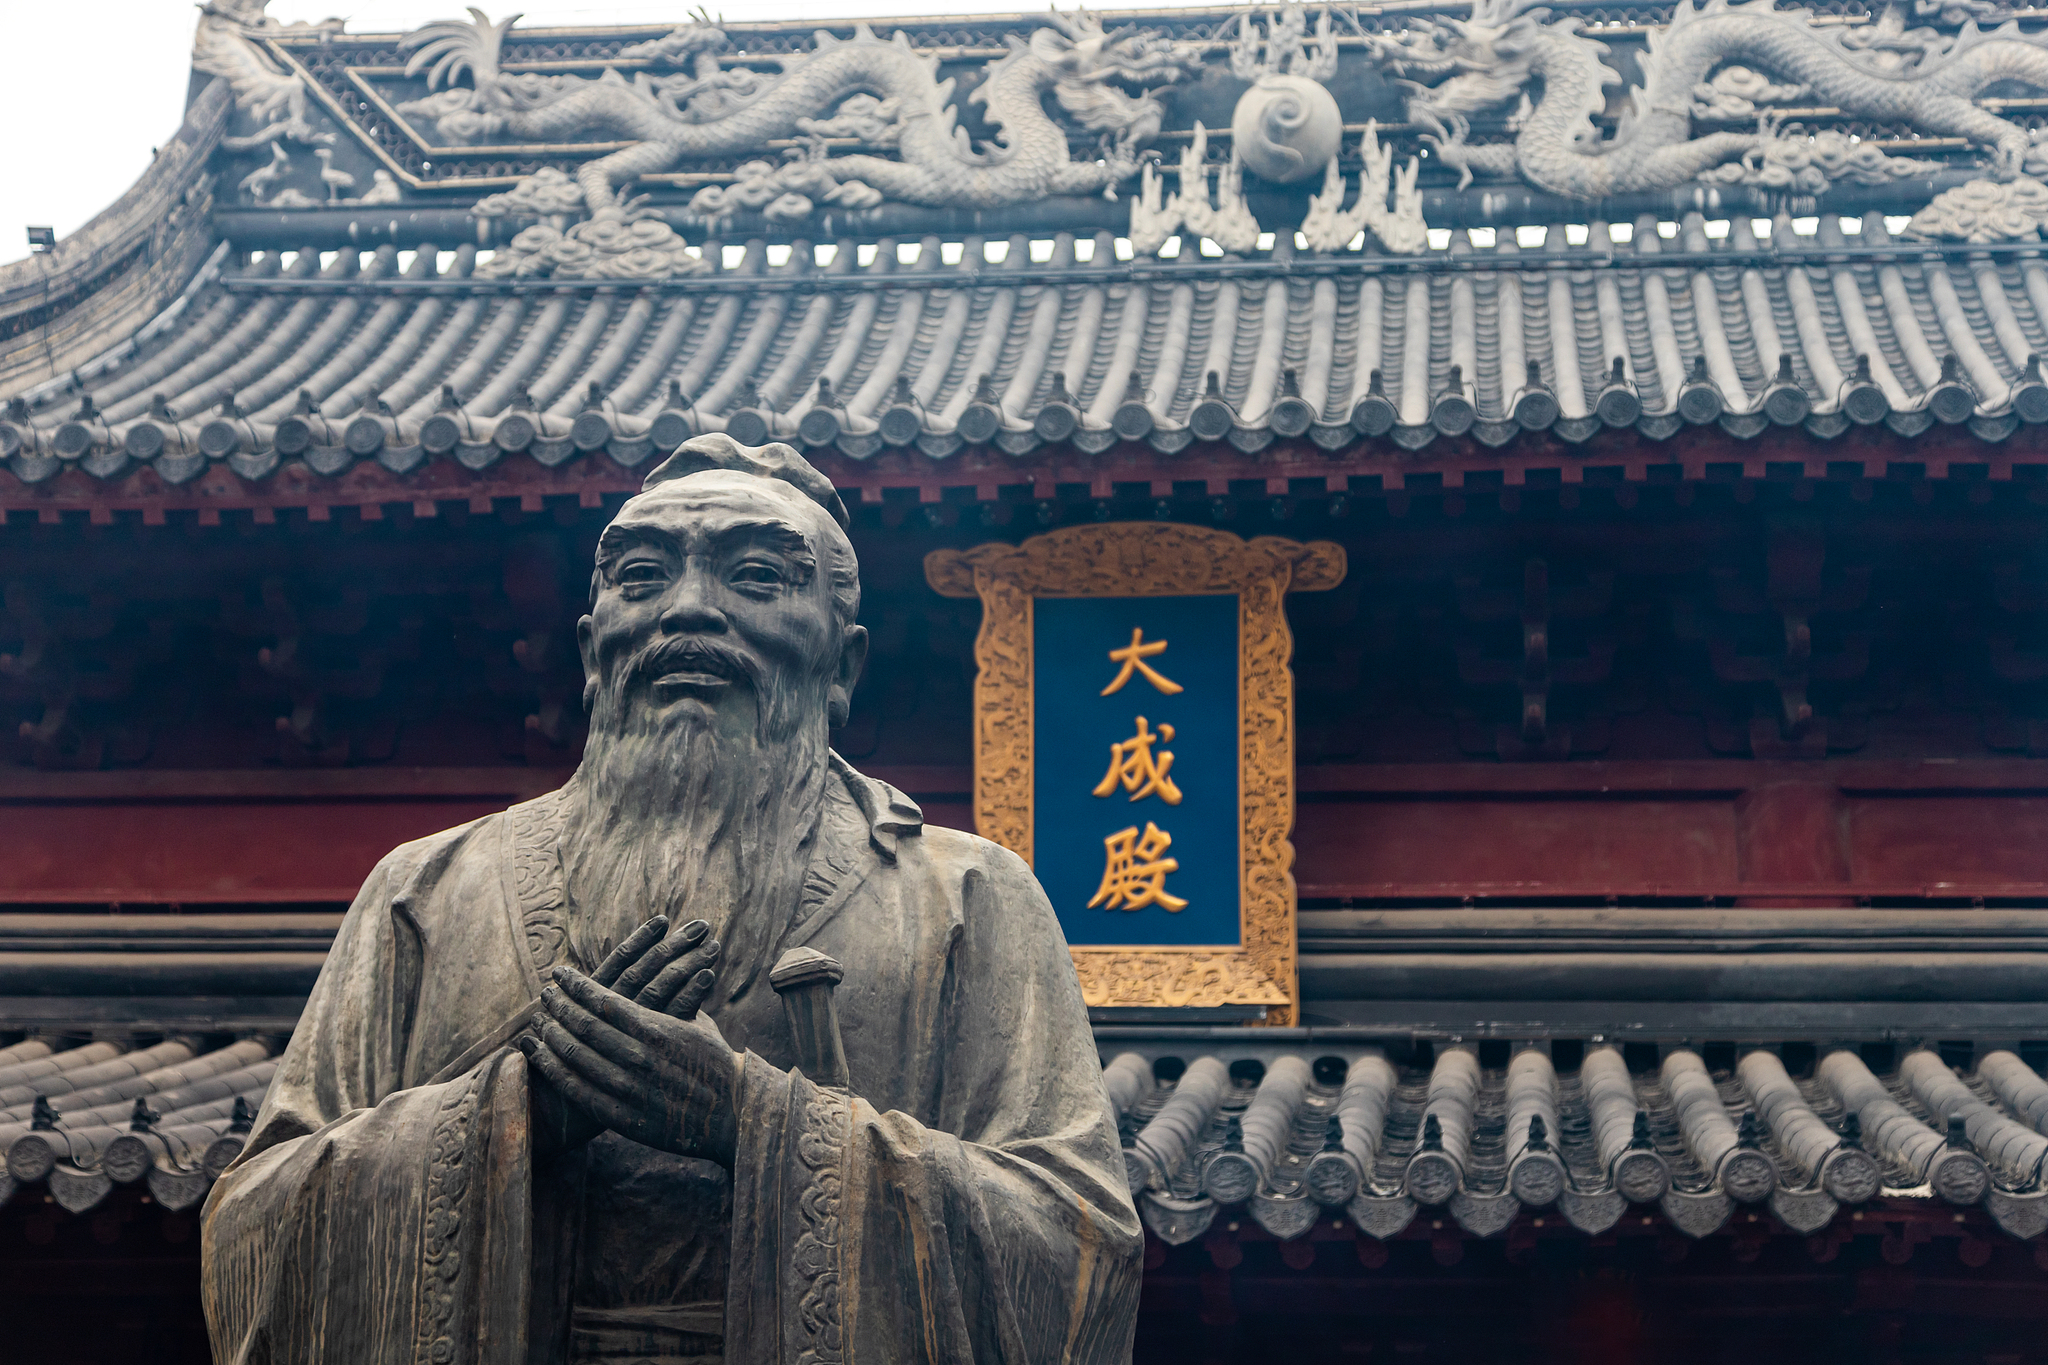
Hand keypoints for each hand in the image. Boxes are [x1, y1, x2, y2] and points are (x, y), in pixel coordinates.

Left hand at [522, 951, 741, 1166]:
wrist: (733, 1114)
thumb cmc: (717, 1064)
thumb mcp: (697, 1024)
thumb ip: (672, 1003)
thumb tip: (661, 980)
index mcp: (657, 1029)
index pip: (604, 1001)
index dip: (577, 986)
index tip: (560, 973)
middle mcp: (638, 1056)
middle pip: (583, 1025)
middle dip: (559, 1005)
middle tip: (544, 993)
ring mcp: (628, 1088)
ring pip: (575, 1055)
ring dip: (551, 1034)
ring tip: (537, 1021)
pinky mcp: (622, 1116)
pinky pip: (577, 1090)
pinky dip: (552, 1069)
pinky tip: (539, 1054)